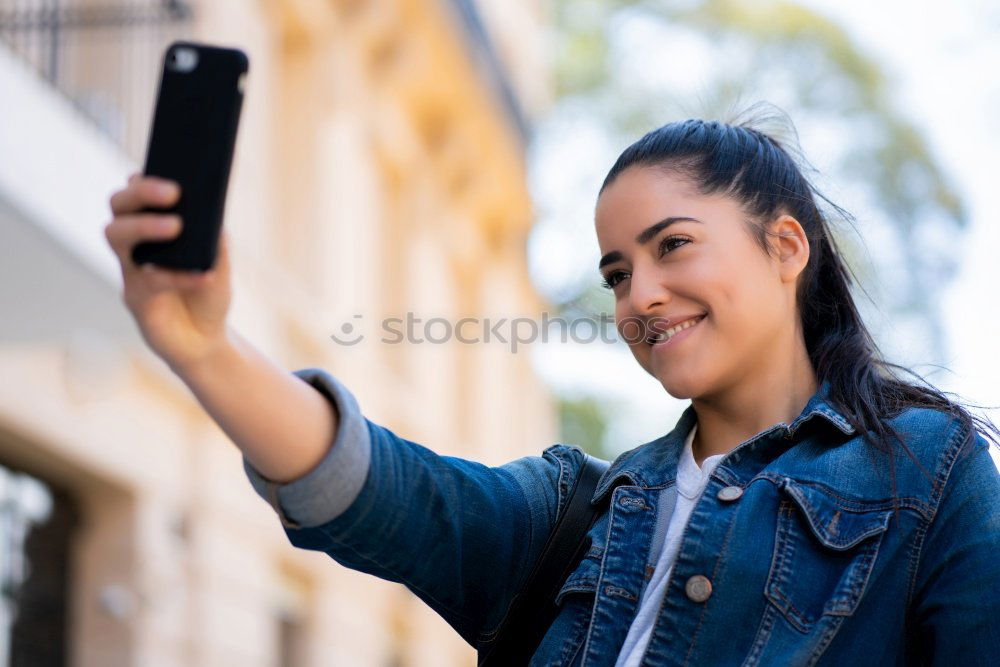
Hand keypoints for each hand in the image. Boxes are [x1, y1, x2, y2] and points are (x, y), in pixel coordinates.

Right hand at [104, 173, 232, 370]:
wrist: (205, 341)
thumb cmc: (208, 295)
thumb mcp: (219, 263)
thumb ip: (214, 238)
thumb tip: (212, 212)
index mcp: (154, 230)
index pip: (138, 194)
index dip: (144, 179)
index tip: (166, 172)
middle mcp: (136, 245)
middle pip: (119, 207)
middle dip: (140, 193)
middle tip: (172, 193)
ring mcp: (130, 270)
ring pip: (116, 236)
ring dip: (144, 226)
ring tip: (175, 227)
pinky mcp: (135, 298)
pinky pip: (147, 280)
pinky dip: (177, 276)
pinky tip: (201, 276)